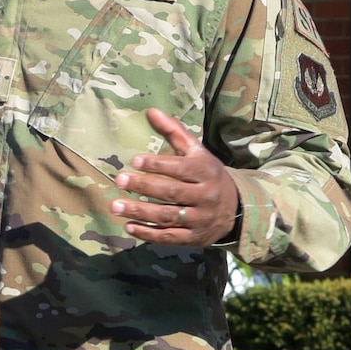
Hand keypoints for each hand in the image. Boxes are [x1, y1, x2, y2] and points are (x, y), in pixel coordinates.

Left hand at [109, 108, 240, 245]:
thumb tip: (151, 111)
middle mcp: (205, 196)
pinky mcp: (193, 238)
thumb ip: (174, 132)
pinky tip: (129, 227)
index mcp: (205, 171)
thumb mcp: (196, 152)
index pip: (180, 168)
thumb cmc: (207, 174)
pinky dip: (149, 233)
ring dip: (140, 212)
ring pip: (168, 216)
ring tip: (116, 205)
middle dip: (144, 186)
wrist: (235, 208)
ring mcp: (199, 218)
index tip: (135, 160)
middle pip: (172, 192)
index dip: (158, 164)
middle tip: (119, 180)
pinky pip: (169, 237)